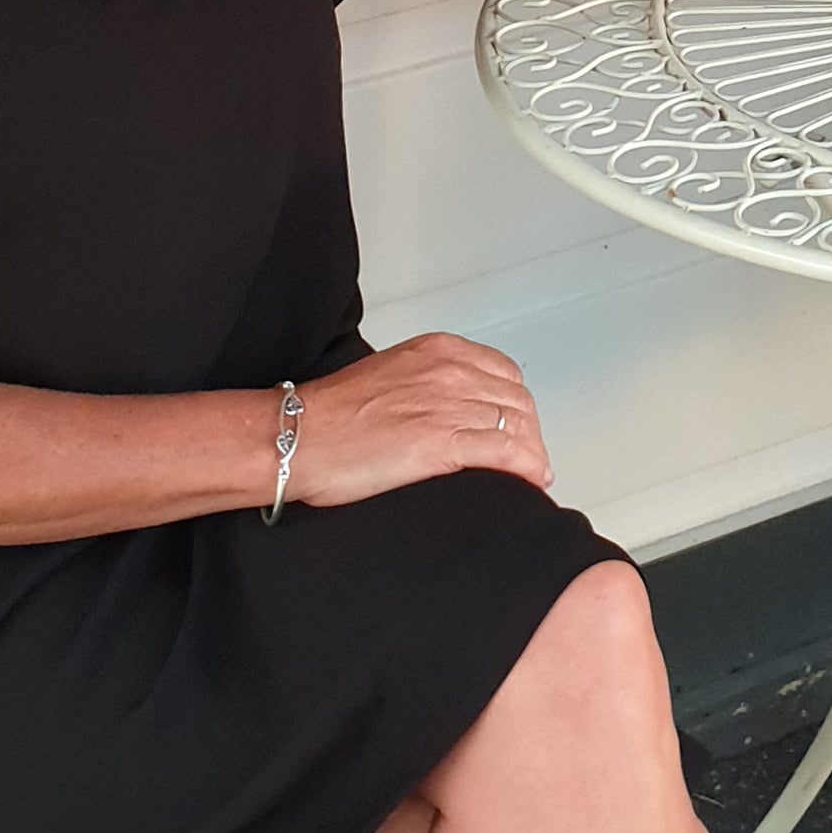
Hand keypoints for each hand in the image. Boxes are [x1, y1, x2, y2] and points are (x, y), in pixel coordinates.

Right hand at [287, 333, 549, 504]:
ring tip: (531, 476)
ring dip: (532, 454)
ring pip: (517, 427)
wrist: (299, 436)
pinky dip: (527, 467)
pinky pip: (506, 452)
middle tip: (526, 460)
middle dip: (528, 433)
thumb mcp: (391, 376)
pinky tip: (531, 482)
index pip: (505, 374)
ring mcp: (448, 404)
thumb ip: (428, 383)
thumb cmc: (332, 415)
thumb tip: (453, 410)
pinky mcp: (442, 441)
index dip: (516, 407)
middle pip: (516, 401)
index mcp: (439, 350)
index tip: (516, 430)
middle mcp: (450, 370)